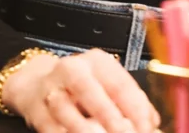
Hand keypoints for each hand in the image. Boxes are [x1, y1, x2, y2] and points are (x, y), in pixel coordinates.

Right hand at [1, 49, 159, 132]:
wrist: (37, 85)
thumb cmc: (82, 86)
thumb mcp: (108, 84)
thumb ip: (132, 101)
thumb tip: (153, 122)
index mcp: (97, 61)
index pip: (119, 83)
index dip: (135, 108)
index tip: (147, 127)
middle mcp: (71, 69)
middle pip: (90, 92)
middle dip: (111, 118)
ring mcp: (50, 90)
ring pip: (66, 111)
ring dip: (86, 129)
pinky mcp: (36, 111)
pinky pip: (51, 127)